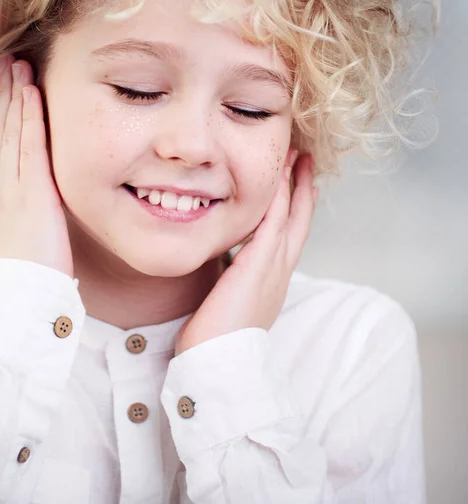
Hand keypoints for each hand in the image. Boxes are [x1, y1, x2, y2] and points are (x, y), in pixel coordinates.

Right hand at [0, 54, 73, 277]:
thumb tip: (25, 196)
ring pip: (9, 131)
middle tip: (2, 63)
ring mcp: (10, 186)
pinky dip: (28, 117)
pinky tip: (30, 93)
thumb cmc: (24, 272)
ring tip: (15, 65)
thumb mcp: (10, 235)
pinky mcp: (32, 191)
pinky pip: (29, 145)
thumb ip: (15, 209)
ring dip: (13, 95)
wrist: (22, 294)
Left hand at [174, 149, 317, 355]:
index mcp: (272, 280)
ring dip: (294, 184)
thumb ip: (230, 280)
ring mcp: (272, 268)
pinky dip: (278, 199)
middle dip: (303, 188)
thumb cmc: (217, 339)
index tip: (298, 184)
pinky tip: (279, 175)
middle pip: (299, 220)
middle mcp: (279, 271)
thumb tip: (222, 266)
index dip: (296, 208)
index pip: (289, 236)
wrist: (221, 366)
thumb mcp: (229, 302)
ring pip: (290, 216)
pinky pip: (273, 223)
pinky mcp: (258, 266)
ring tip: (296, 156)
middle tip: (305, 159)